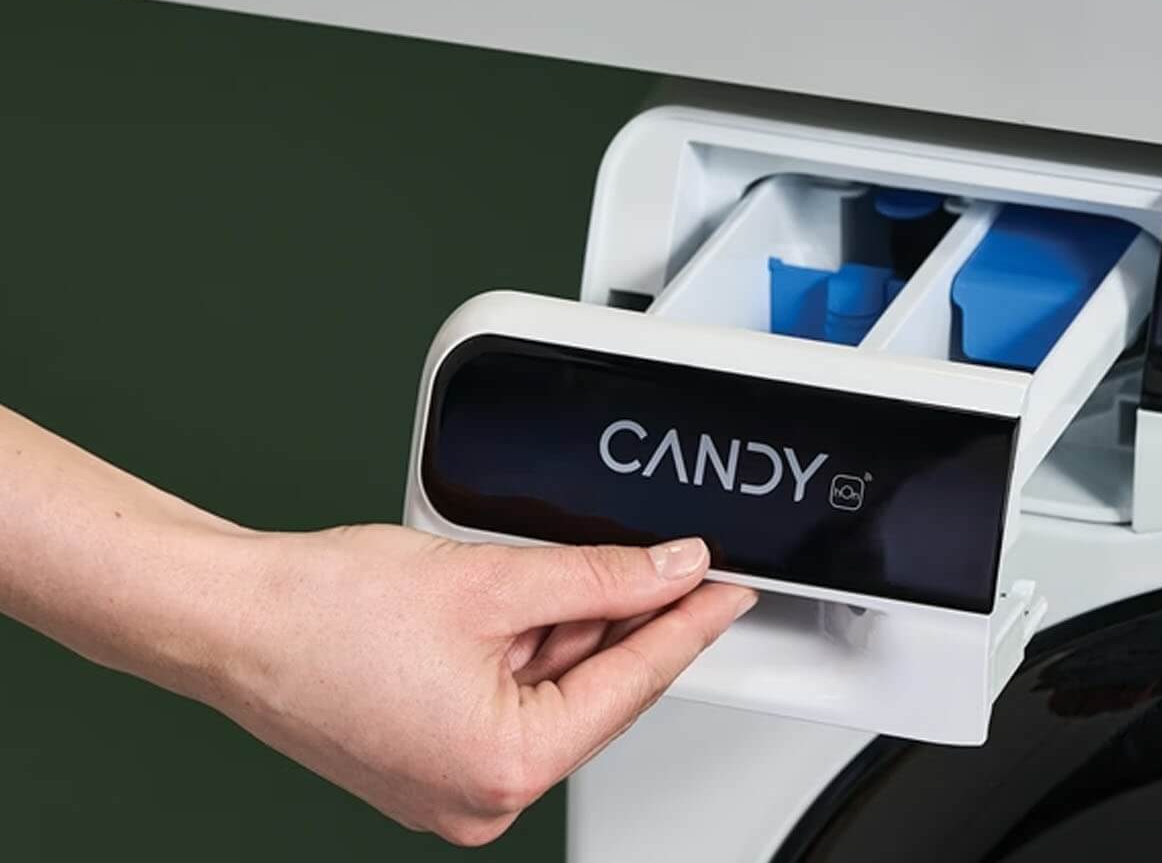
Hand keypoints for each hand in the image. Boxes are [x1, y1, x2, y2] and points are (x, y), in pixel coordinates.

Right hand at [219, 528, 752, 845]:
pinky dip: (532, 649)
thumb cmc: (323, 612)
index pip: (632, 685)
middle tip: (682, 566)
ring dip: (579, 631)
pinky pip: (510, 698)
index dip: (690, 626)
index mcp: (503, 766)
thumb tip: (671, 569)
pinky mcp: (428, 757)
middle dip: (636, 623)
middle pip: (595, 694)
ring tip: (594, 569)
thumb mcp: (493, 581)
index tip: (731, 593)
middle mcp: (479, 796)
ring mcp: (450, 784)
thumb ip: (601, 577)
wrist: (229, 615)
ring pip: (553, 693)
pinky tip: (543, 600)